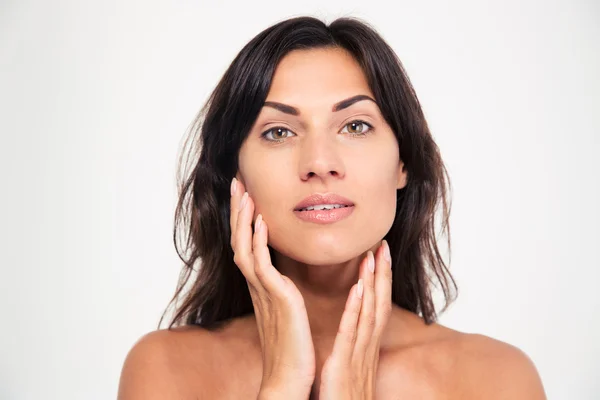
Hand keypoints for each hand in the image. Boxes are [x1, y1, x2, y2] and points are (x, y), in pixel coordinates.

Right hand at [230, 177, 315, 397]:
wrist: (288, 374)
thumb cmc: (289, 344)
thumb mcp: (284, 309)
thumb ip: (281, 289)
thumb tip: (283, 276)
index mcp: (260, 286)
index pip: (246, 244)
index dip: (244, 219)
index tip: (246, 195)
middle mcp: (256, 285)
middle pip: (240, 239)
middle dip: (239, 209)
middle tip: (238, 182)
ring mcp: (262, 290)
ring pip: (245, 246)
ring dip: (244, 218)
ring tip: (245, 192)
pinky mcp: (274, 297)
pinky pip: (261, 264)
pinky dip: (257, 241)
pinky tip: (259, 221)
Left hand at [317, 241, 392, 399]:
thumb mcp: (349, 372)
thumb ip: (350, 351)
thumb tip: (351, 332)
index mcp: (366, 349)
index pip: (376, 309)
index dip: (380, 282)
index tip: (379, 257)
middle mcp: (366, 349)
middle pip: (379, 304)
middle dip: (382, 274)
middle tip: (381, 245)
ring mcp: (358, 356)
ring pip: (370, 312)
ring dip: (373, 283)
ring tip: (372, 256)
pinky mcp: (343, 365)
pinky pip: (351, 333)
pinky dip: (356, 309)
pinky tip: (358, 289)